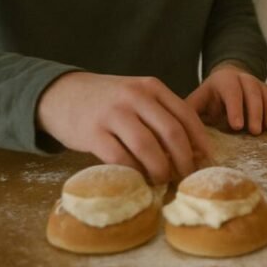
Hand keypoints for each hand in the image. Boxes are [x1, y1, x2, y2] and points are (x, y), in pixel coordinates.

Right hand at [36, 71, 212, 184]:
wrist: (60, 94)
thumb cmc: (106, 100)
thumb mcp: (136, 95)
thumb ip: (160, 114)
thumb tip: (191, 149)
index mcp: (151, 87)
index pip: (185, 114)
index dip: (200, 139)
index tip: (206, 158)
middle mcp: (135, 96)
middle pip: (171, 132)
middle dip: (184, 159)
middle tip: (186, 175)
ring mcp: (113, 113)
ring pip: (147, 147)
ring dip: (160, 169)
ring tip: (162, 180)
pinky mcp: (93, 132)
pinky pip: (120, 157)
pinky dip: (133, 172)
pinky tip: (137, 179)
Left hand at [186, 64, 266, 135]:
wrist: (227, 82)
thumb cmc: (210, 99)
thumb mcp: (197, 102)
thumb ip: (190, 113)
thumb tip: (182, 132)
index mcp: (223, 80)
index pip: (230, 90)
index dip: (234, 107)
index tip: (236, 126)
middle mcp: (242, 78)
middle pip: (252, 91)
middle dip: (254, 111)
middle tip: (254, 131)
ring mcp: (257, 83)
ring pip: (266, 93)